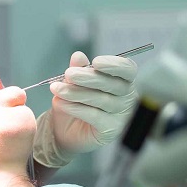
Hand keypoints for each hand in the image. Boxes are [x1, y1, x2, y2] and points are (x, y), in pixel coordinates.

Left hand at [33, 51, 137, 167]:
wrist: (65, 130)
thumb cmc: (75, 102)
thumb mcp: (73, 82)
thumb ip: (79, 68)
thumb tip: (78, 56)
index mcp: (123, 80)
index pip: (127, 69)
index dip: (114, 65)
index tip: (96, 61)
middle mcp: (127, 98)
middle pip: (113, 84)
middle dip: (88, 77)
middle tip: (68, 74)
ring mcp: (121, 115)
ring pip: (102, 100)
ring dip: (77, 93)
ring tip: (58, 89)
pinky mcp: (111, 130)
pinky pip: (95, 116)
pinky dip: (76, 108)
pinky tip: (61, 102)